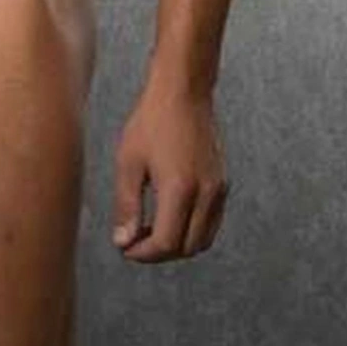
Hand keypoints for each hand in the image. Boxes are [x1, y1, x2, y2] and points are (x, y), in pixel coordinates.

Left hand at [111, 74, 228, 261]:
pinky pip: (211, 222)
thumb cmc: (152, 121)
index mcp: (180, 189)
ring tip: (150, 230)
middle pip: (187, 248)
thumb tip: (123, 241)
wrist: (183, 92)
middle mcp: (205, 193)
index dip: (143, 254)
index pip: (165, 243)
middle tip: (135, 241)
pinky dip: (192, 230)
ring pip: (203, 239)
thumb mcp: (129, 162)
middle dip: (160, 253)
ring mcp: (218, 189)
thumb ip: (127, 206)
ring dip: (178, 244)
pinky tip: (169, 215)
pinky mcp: (222, 183)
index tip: (126, 248)